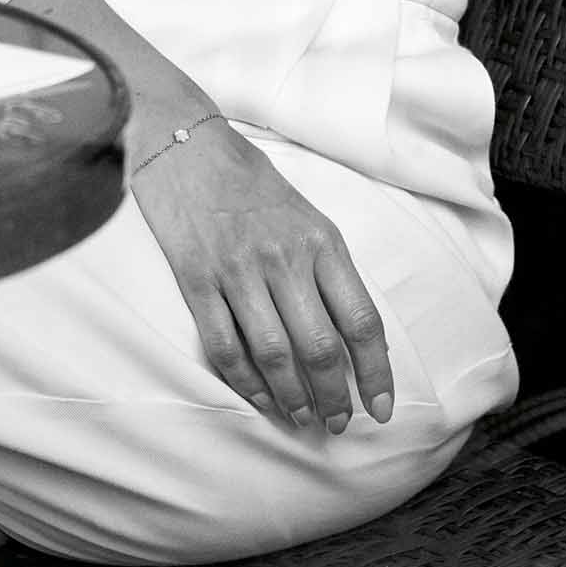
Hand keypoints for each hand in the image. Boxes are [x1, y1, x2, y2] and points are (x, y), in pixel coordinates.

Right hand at [133, 121, 394, 432]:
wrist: (184, 142)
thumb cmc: (250, 180)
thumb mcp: (307, 214)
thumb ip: (329, 268)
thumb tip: (356, 332)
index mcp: (322, 241)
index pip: (362, 320)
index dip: (376, 372)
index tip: (381, 407)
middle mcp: (285, 258)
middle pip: (321, 346)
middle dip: (335, 397)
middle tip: (338, 423)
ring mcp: (238, 270)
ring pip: (274, 354)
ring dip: (292, 397)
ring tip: (302, 419)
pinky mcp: (197, 279)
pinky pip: (225, 344)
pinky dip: (245, 381)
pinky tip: (259, 398)